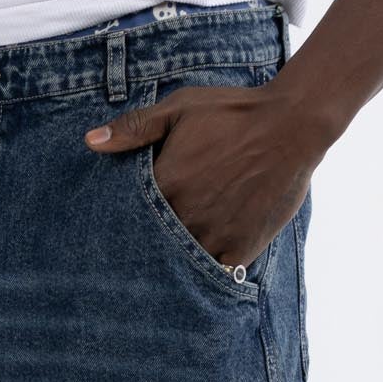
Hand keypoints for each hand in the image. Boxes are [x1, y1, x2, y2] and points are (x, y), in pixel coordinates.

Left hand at [85, 82, 325, 270]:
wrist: (293, 125)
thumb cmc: (234, 113)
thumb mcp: (181, 108)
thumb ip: (135, 128)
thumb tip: (90, 142)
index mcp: (166, 183)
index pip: (128, 214)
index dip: (122, 219)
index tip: (115, 225)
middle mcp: (185, 216)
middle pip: (151, 243)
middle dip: (145, 244)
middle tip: (137, 250)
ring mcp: (213, 236)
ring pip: (180, 263)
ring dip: (173, 262)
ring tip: (166, 261)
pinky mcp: (240, 250)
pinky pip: (213, 273)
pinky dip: (205, 271)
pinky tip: (197, 267)